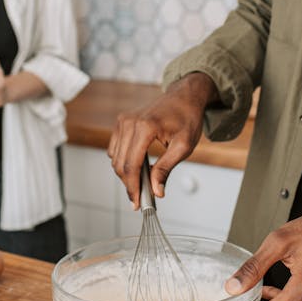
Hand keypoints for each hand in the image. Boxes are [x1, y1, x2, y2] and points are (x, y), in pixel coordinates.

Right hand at [108, 73, 217, 208]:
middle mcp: (129, 122)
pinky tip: (138, 167)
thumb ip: (167, 168)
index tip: (137, 203)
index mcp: (145, 127)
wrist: (184, 97)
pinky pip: (114, 149)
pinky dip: (123, 161)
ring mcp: (123, 121)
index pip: (131, 165)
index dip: (133, 187)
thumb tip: (157, 191)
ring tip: (143, 182)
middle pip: (120, 164)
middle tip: (141, 198)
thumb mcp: (184, 146)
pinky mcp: (121, 122)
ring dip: (126, 174)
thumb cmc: (187, 118)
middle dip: (129, 184)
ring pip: (115, 158)